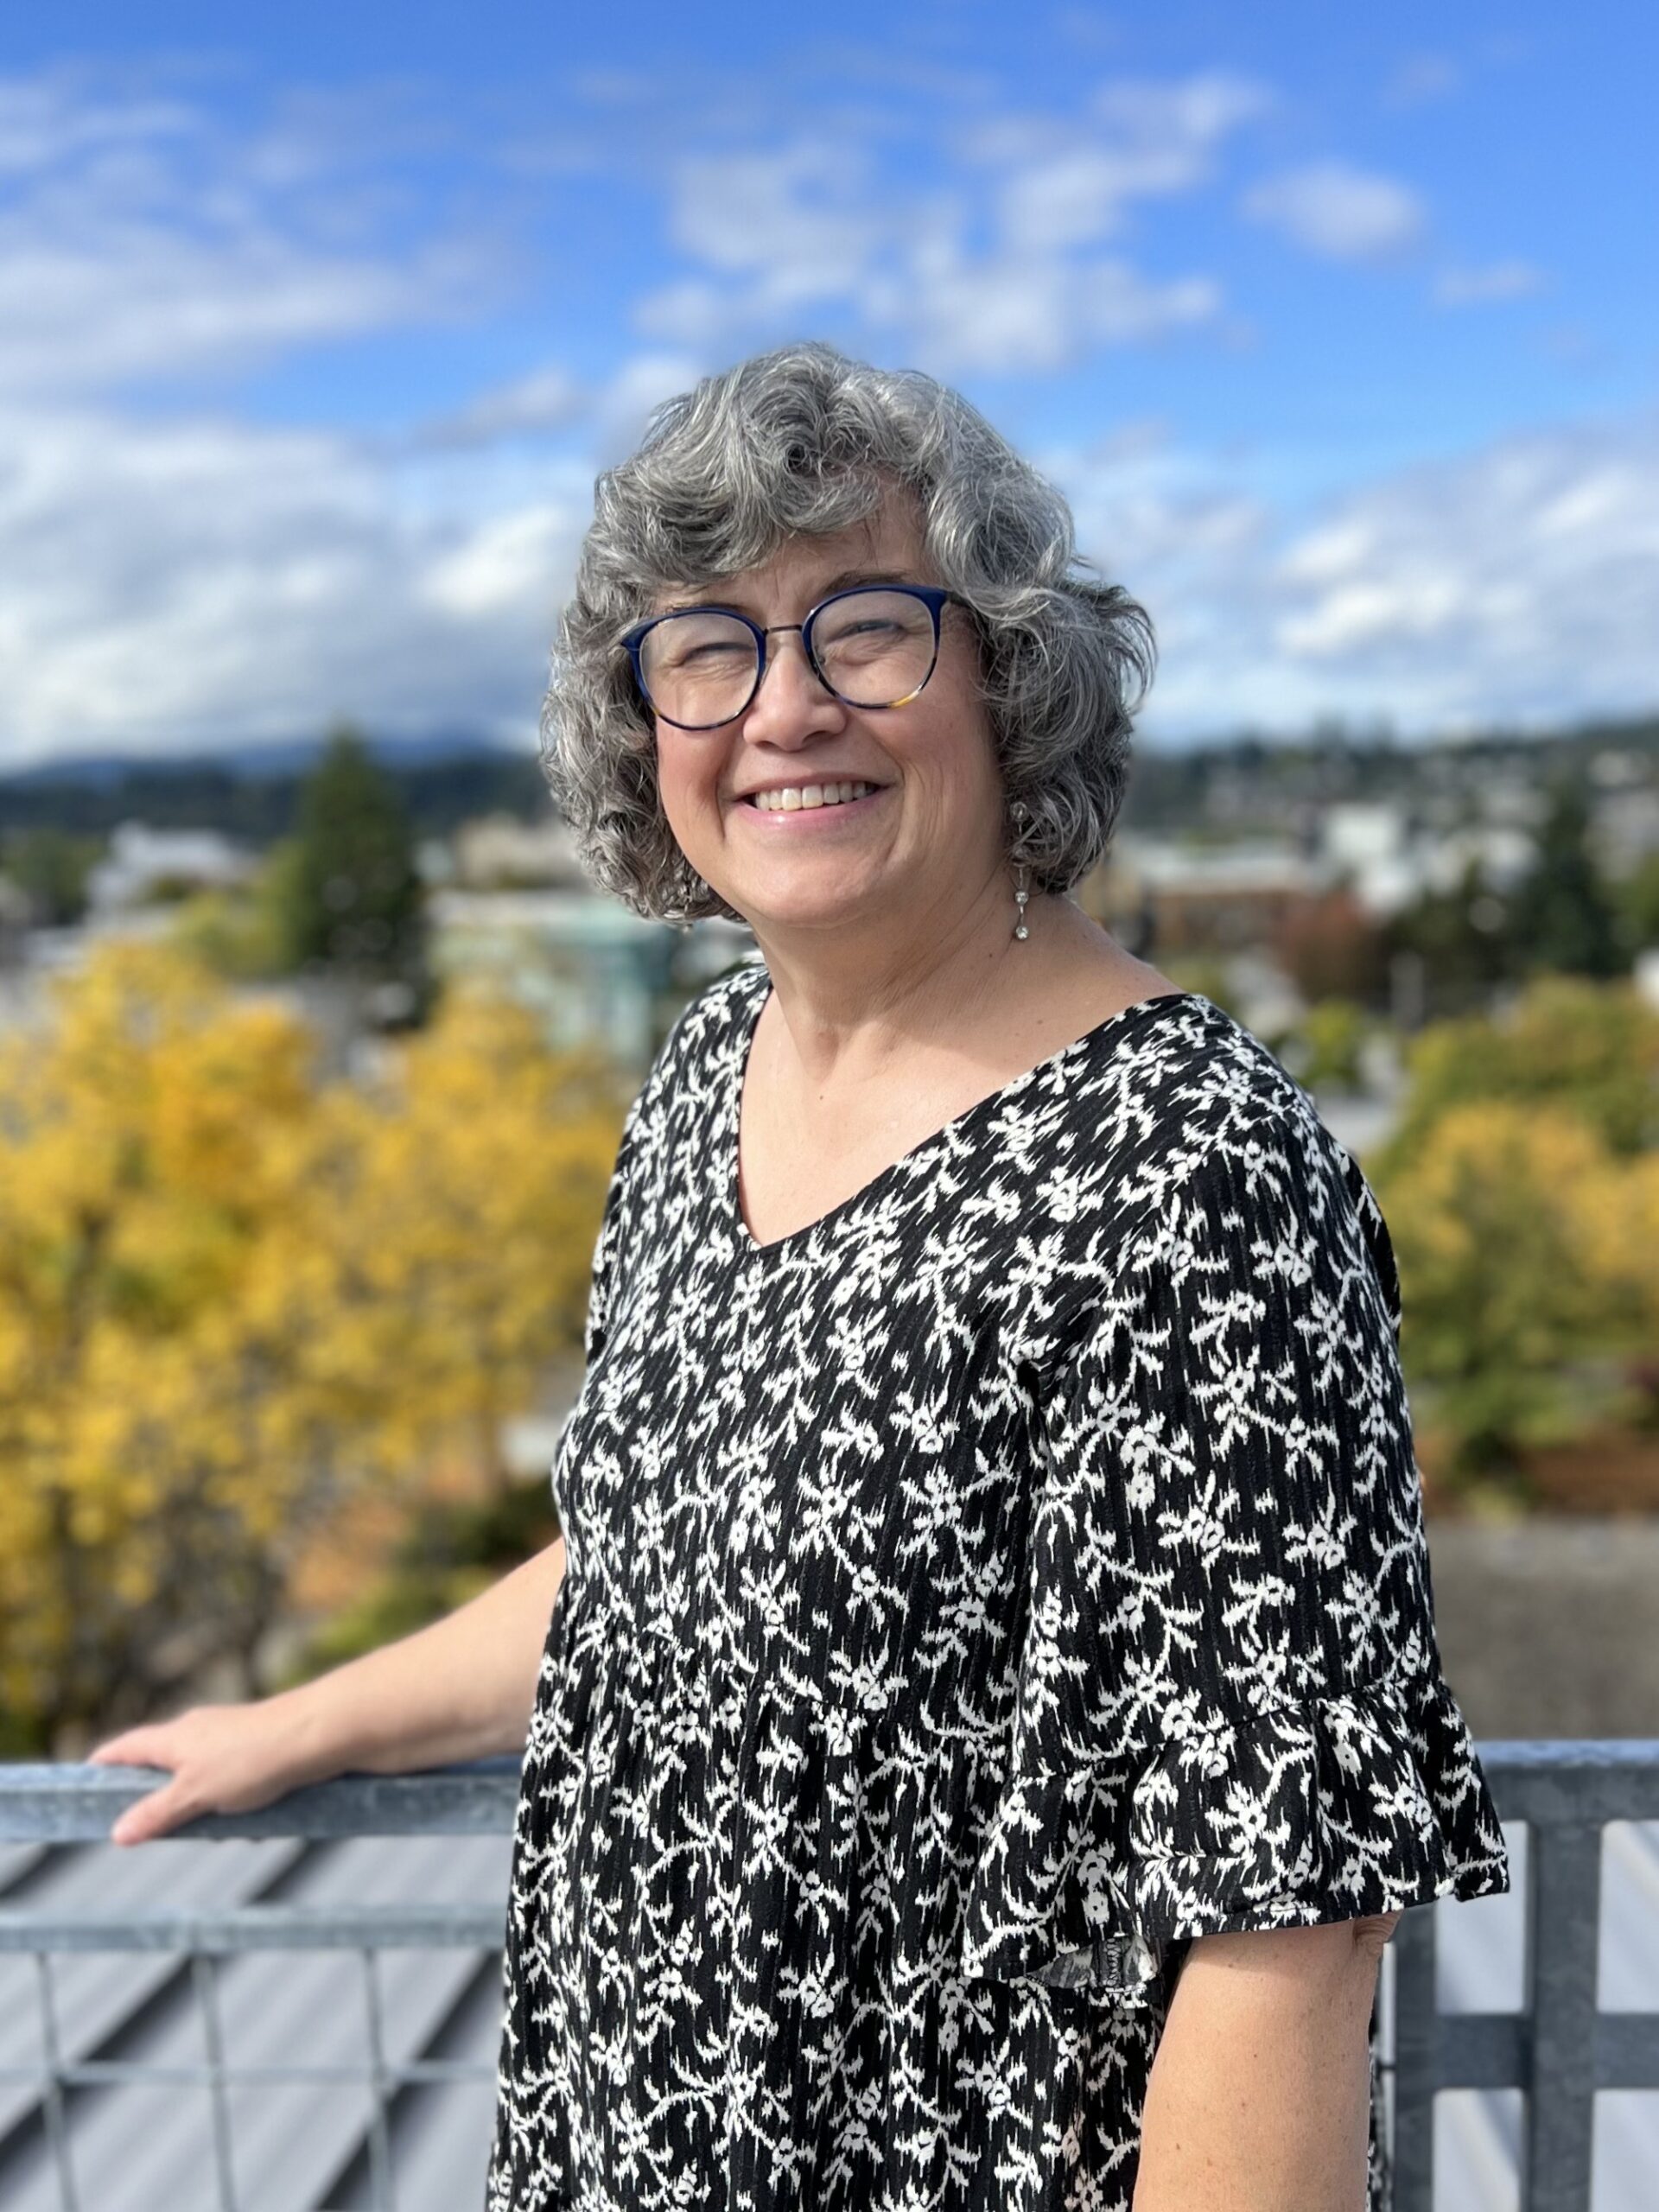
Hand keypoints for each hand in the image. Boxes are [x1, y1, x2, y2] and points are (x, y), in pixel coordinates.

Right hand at [85, 1699, 322, 1845]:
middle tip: (153, 1827)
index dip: (104, 1764)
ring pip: (202, 1777)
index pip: (126, 1748)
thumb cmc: (252, 1759)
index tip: (85, 1780)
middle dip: (158, 1797)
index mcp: (174, 1737)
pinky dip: (235, 1803)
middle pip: (163, 1763)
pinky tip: (253, 1823)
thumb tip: (117, 1832)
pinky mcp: (258, 1748)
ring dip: (203, 1806)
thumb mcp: (195, 1793)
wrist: (317, 1735)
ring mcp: (230, 1738)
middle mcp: (198, 1731)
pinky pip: (234, 1781)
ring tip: (218, 1830)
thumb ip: (157, 1812)